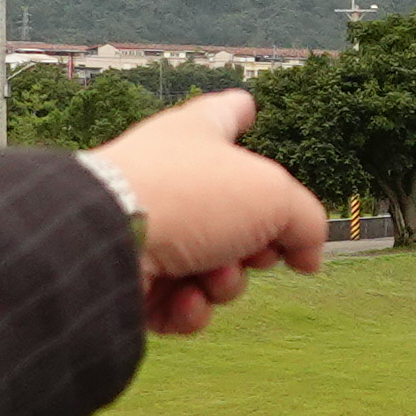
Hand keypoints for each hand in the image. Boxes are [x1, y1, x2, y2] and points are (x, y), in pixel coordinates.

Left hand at [99, 90, 328, 337]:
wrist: (107, 242)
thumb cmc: (187, 196)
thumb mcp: (275, 197)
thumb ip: (307, 223)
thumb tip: (308, 257)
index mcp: (195, 136)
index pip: (225, 114)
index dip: (242, 111)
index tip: (248, 106)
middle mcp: (170, 178)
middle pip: (235, 216)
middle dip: (258, 246)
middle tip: (259, 251)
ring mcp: (148, 230)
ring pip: (213, 268)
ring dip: (226, 282)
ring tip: (211, 275)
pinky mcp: (130, 281)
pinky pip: (179, 303)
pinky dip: (190, 309)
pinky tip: (183, 300)